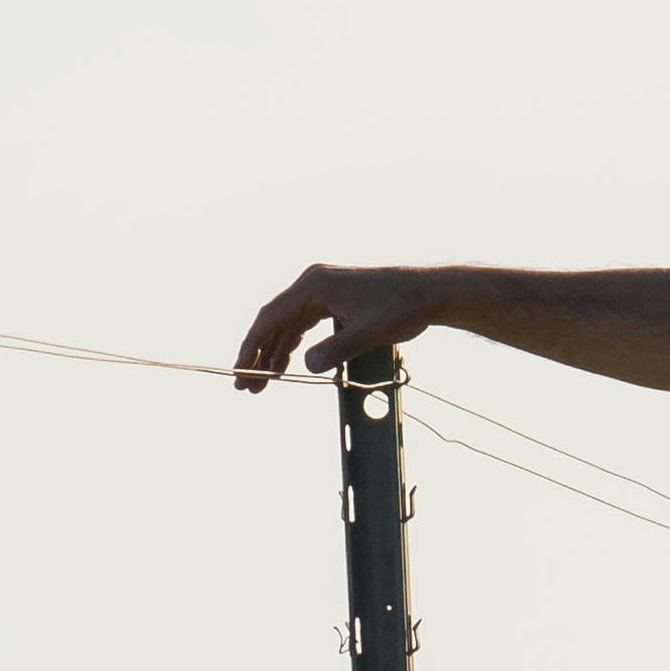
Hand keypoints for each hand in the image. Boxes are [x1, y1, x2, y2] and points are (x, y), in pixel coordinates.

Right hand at [232, 262, 440, 392]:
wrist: (429, 291)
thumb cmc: (402, 307)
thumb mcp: (370, 332)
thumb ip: (338, 349)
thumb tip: (307, 366)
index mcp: (315, 286)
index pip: (271, 317)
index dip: (252, 346)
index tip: (240, 372)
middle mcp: (313, 284)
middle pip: (274, 321)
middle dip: (258, 354)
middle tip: (246, 387)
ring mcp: (322, 291)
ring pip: (287, 324)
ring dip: (273, 353)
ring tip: (262, 383)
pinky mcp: (333, 299)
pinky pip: (302, 324)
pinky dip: (292, 345)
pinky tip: (284, 365)